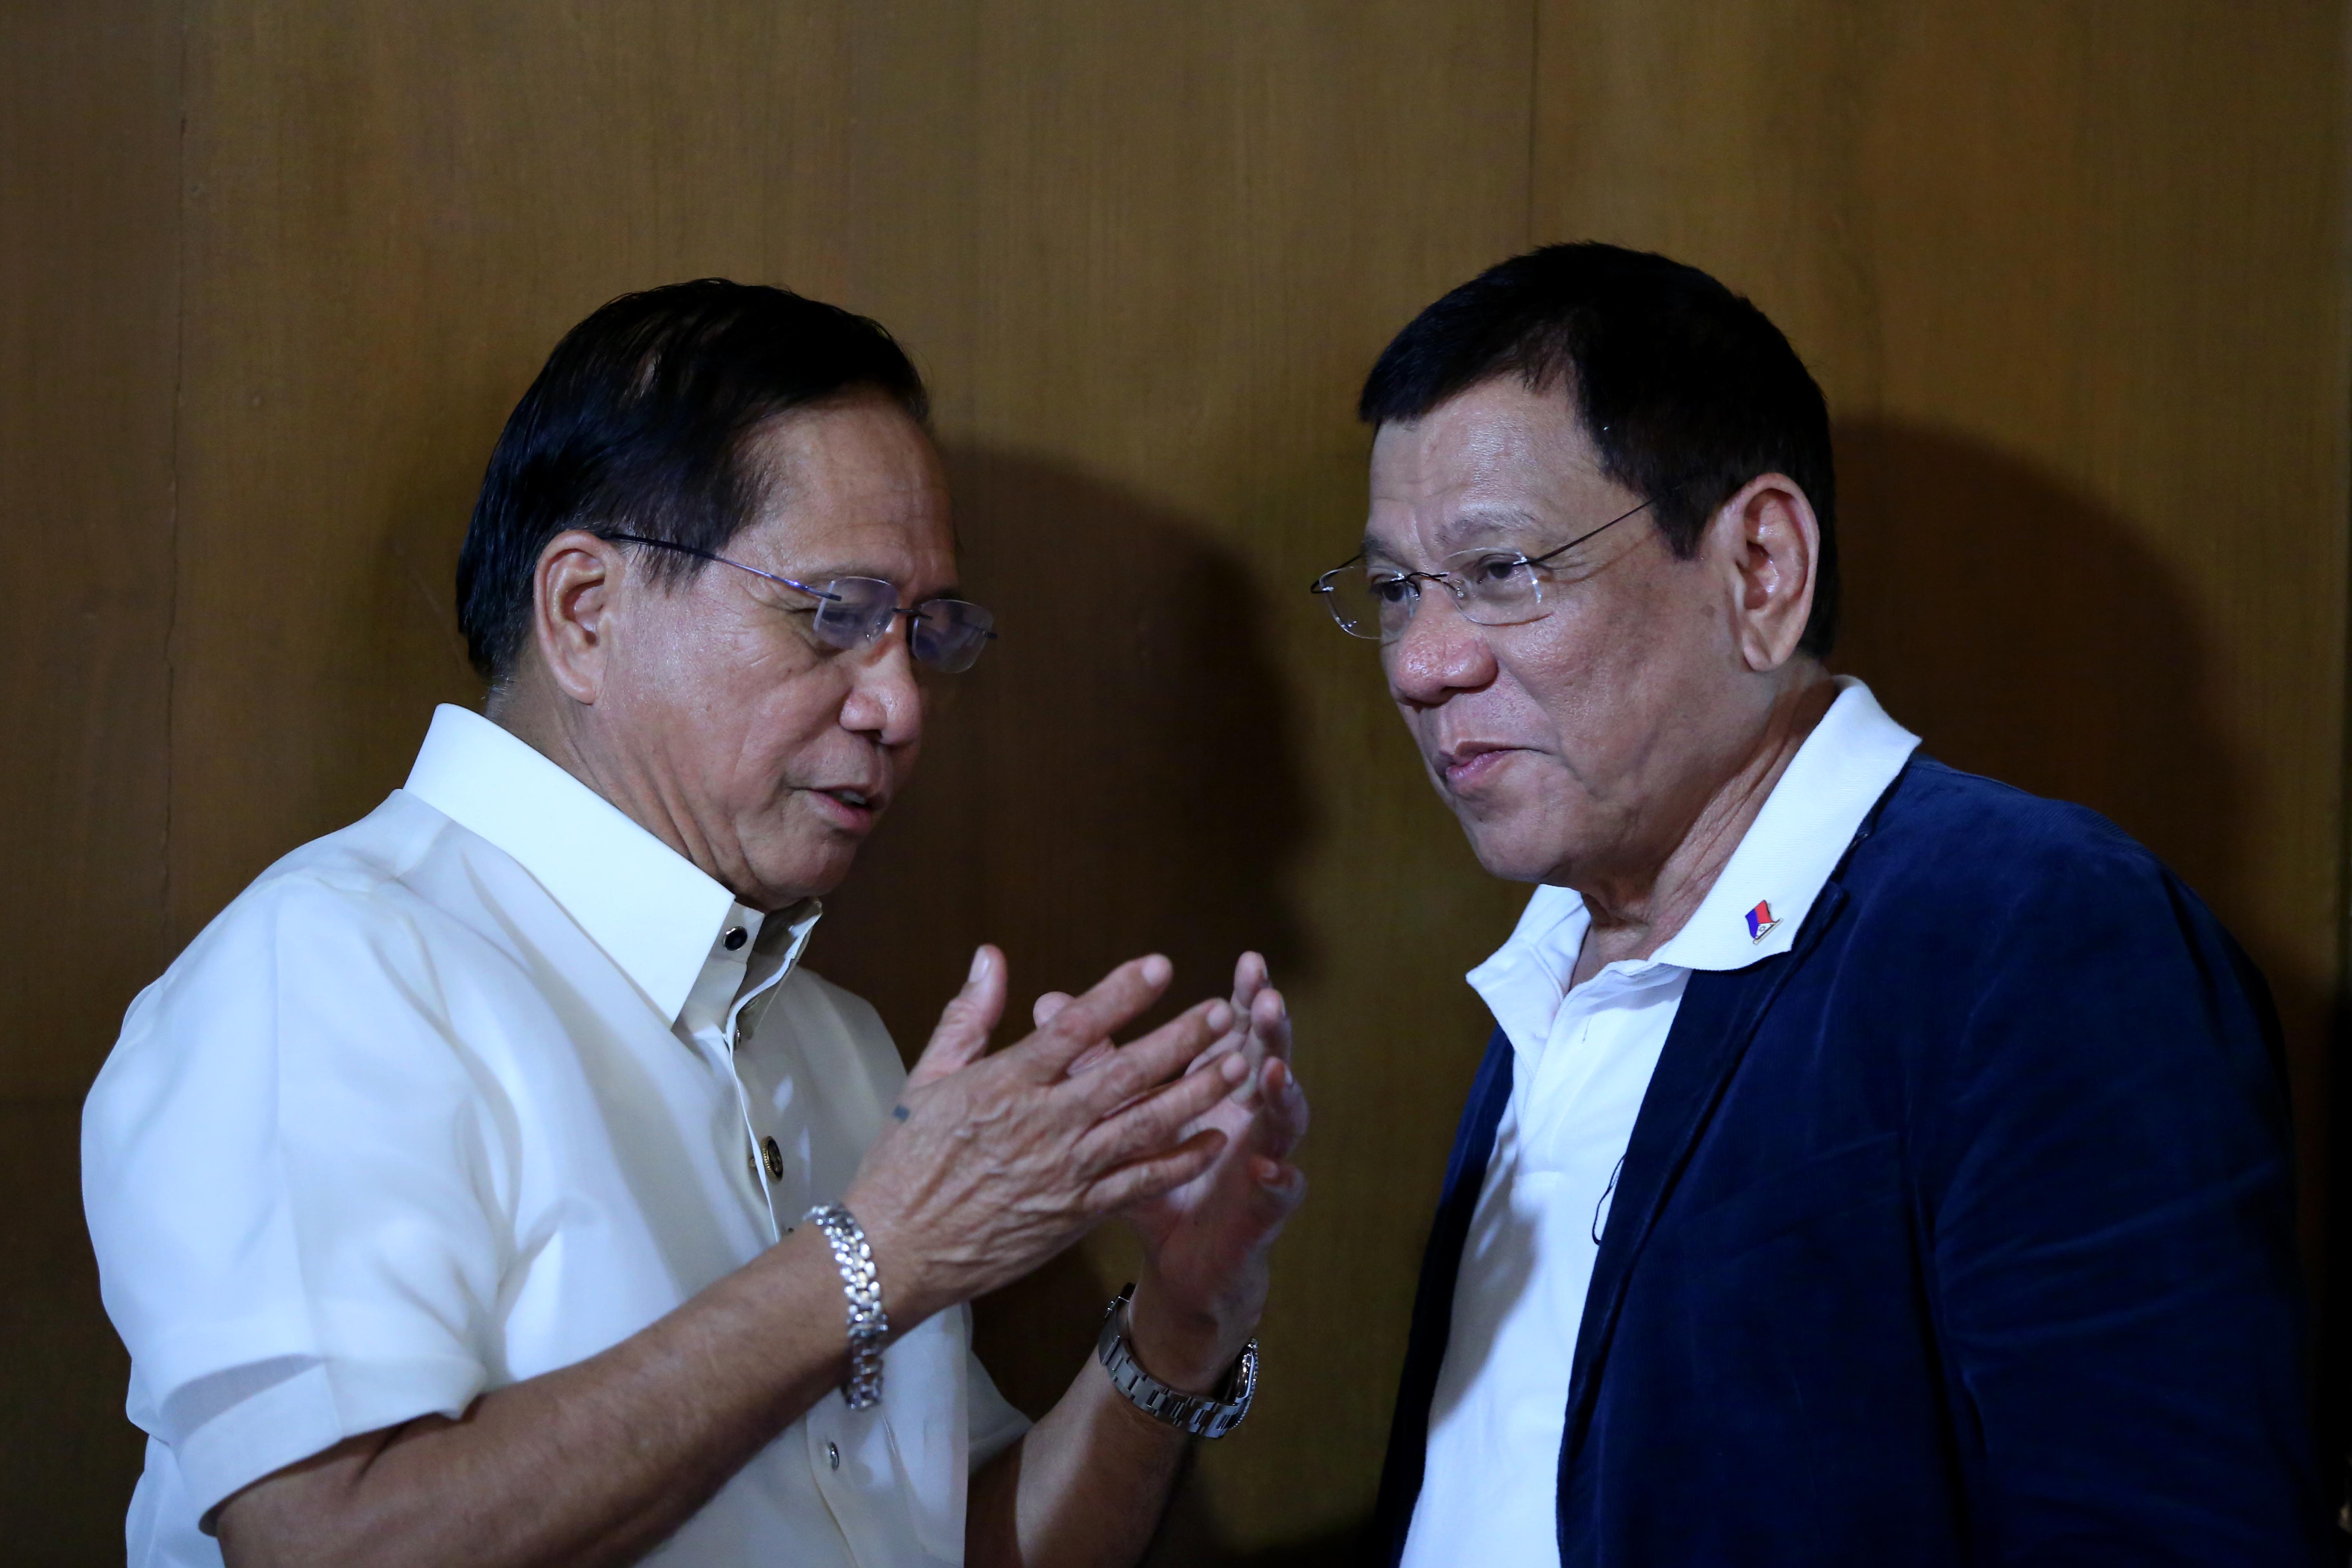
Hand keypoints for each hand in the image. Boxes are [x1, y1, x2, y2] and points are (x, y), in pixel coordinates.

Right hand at [844, 947, 1248, 1329]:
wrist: (895, 1253)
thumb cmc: (905, 1163)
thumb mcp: (926, 1079)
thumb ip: (968, 1016)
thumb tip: (992, 956)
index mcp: (1005, 1084)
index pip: (1074, 1027)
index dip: (1121, 993)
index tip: (1161, 966)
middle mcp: (1043, 1125)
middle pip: (1125, 1072)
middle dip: (1180, 1039)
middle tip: (1221, 1011)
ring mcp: (1064, 1172)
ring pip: (1144, 1126)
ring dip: (1196, 1093)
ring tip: (1237, 1063)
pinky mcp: (1075, 1213)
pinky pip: (1140, 1185)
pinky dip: (1180, 1163)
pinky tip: (1215, 1141)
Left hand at [1033, 952, 1308, 1389]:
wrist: (1188, 1258)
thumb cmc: (1156, 1177)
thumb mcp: (1120, 1117)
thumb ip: (1092, 1059)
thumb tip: (1049, 1004)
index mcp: (1219, 1086)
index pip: (1237, 1031)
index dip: (1245, 998)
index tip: (1248, 962)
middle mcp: (1249, 1115)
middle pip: (1268, 1060)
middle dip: (1272, 1029)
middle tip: (1267, 998)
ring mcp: (1264, 1159)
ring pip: (1283, 1118)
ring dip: (1281, 1092)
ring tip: (1271, 1069)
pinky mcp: (1264, 1210)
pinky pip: (1280, 1192)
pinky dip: (1280, 1177)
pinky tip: (1269, 1167)